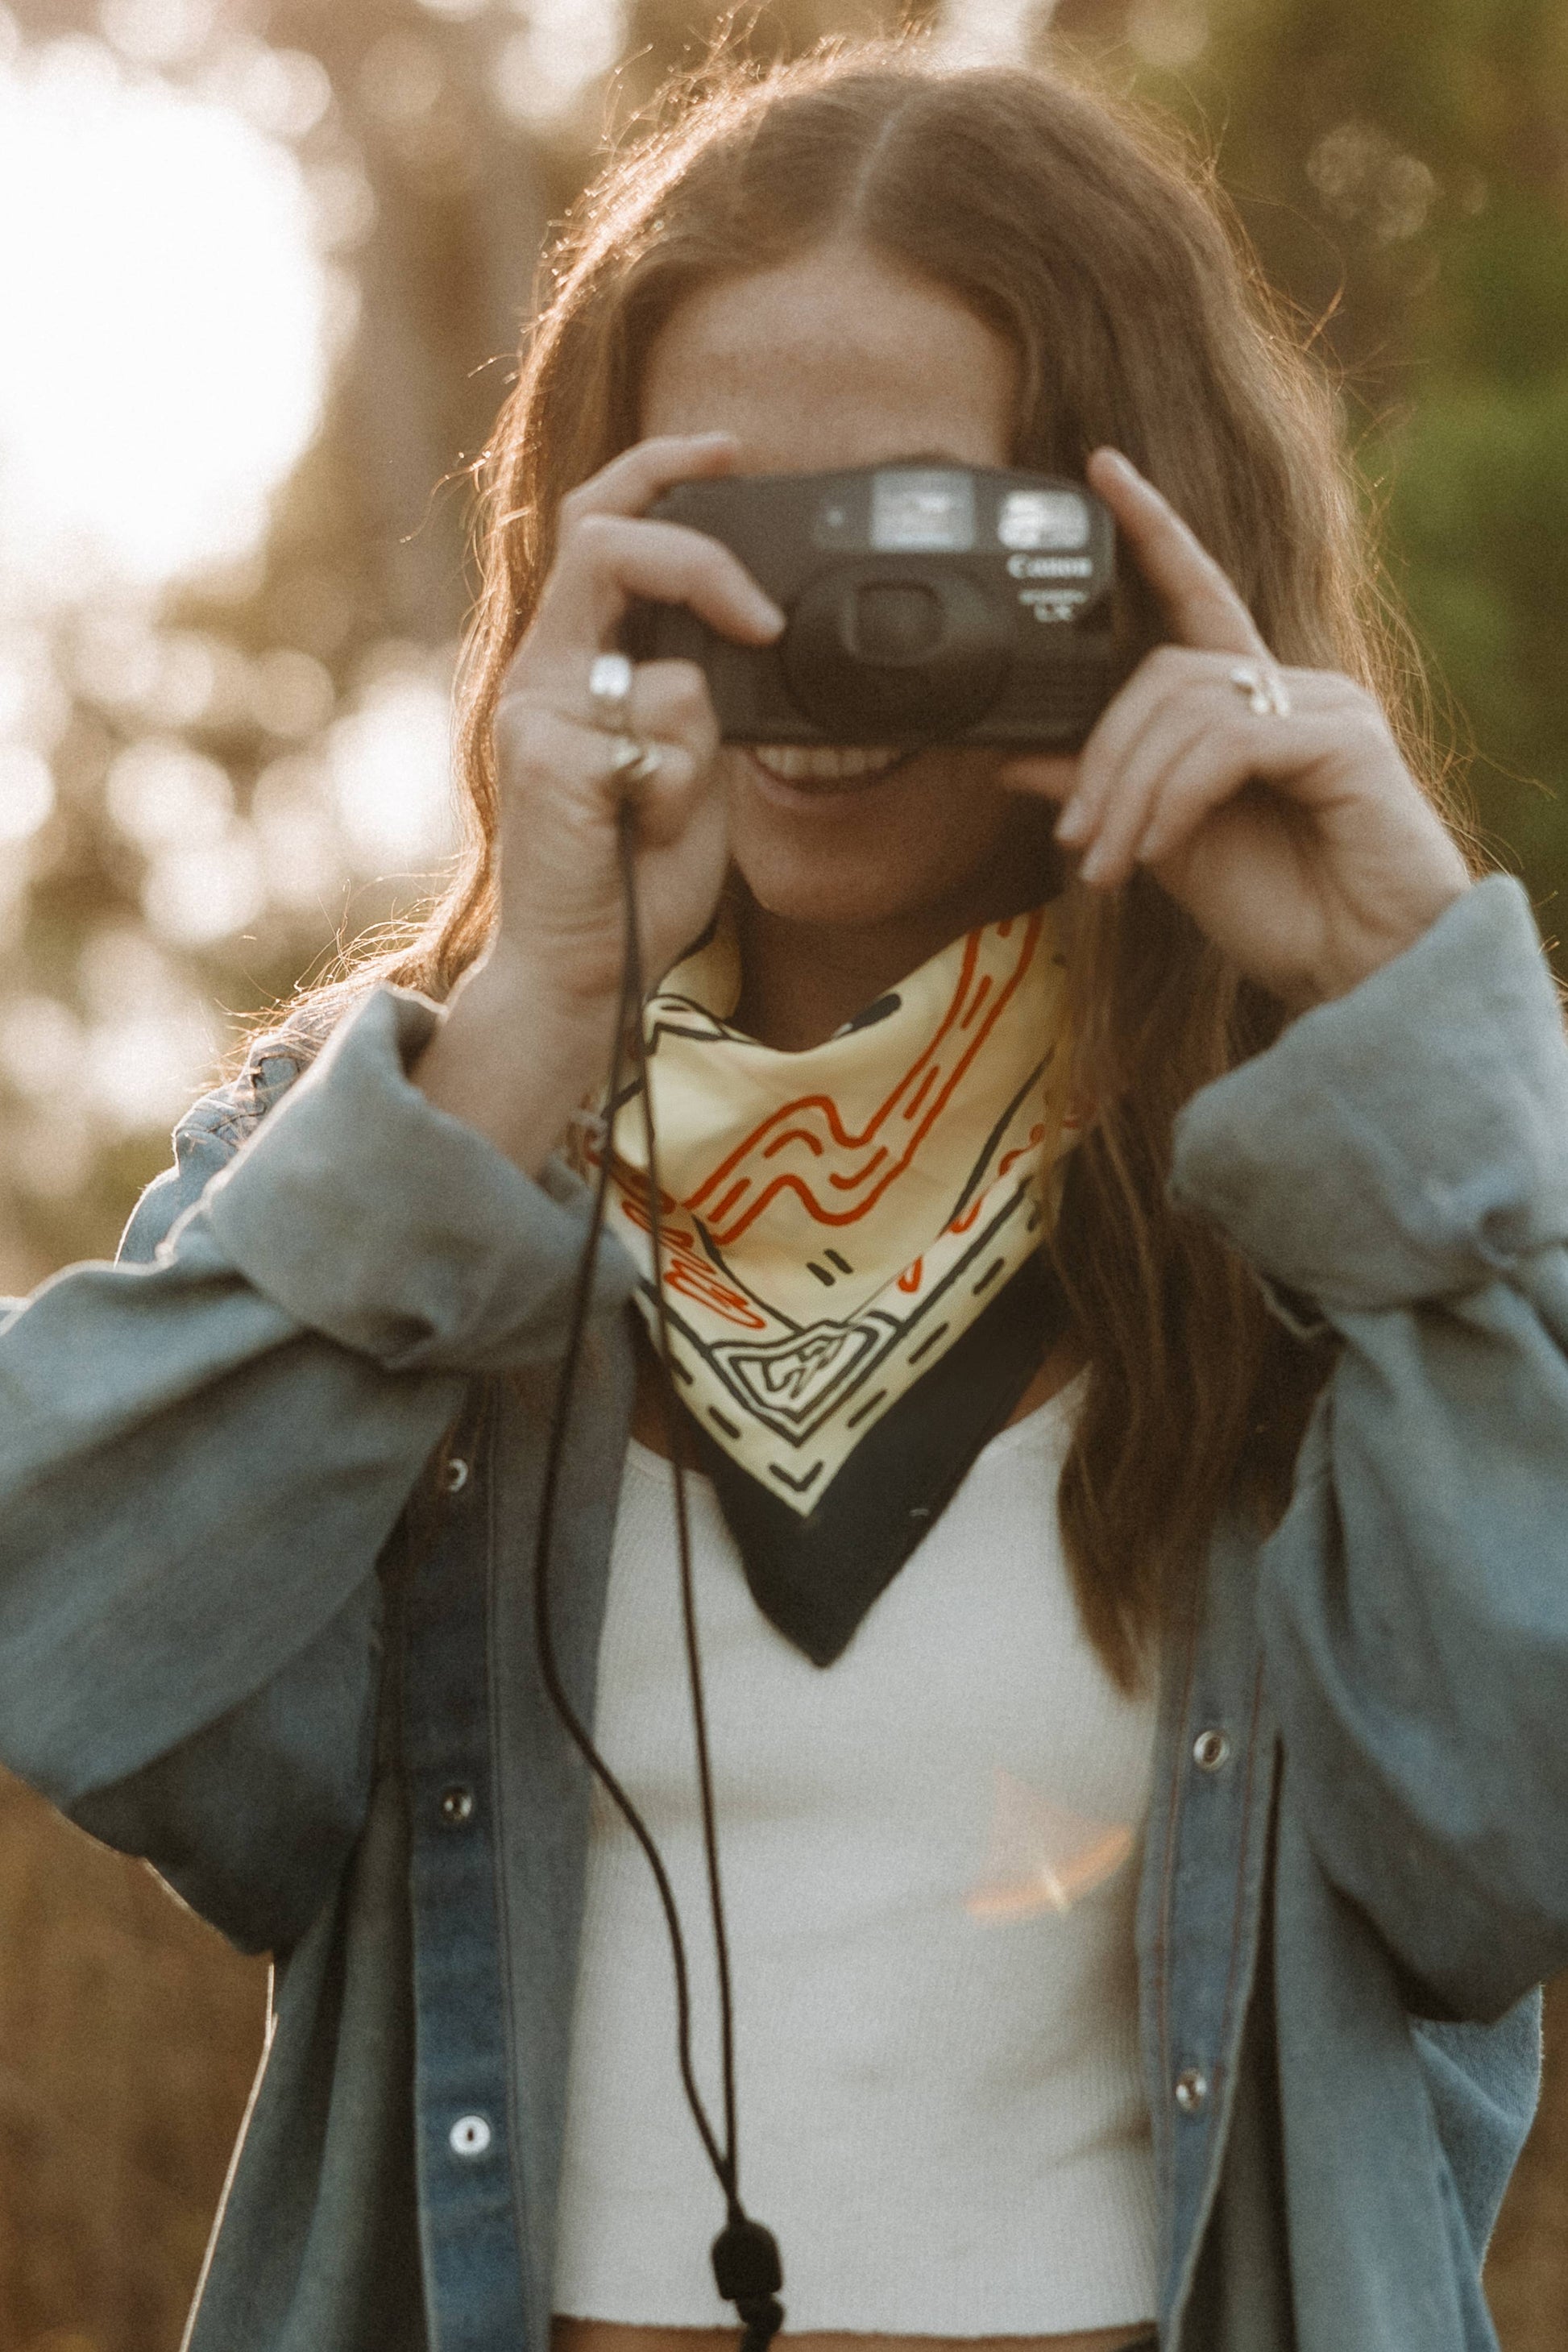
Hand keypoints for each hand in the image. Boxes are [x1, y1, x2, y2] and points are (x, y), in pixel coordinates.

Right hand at [414, 432, 782, 1170]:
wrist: (582, 973)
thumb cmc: (632, 879)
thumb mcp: (688, 767)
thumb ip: (698, 699)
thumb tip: (746, 644)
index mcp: (574, 664)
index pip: (599, 526)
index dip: (659, 469)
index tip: (728, 450)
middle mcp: (544, 674)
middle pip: (603, 537)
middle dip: (698, 551)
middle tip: (760, 610)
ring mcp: (539, 713)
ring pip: (655, 656)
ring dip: (697, 731)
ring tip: (678, 796)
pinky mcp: (549, 757)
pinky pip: (658, 734)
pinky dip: (682, 787)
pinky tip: (649, 832)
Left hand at [999, 448, 1470, 1010]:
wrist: (1366, 972)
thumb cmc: (1283, 910)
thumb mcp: (1166, 845)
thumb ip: (1105, 792)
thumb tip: (1013, 758)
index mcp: (1254, 701)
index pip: (1196, 593)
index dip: (1150, 530)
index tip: (1099, 469)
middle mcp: (1295, 686)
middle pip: (1164, 670)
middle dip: (1102, 755)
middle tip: (1075, 839)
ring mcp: (1327, 706)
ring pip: (1186, 707)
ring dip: (1129, 792)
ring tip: (1109, 864)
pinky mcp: (1344, 743)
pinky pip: (1229, 744)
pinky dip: (1176, 799)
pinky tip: (1158, 851)